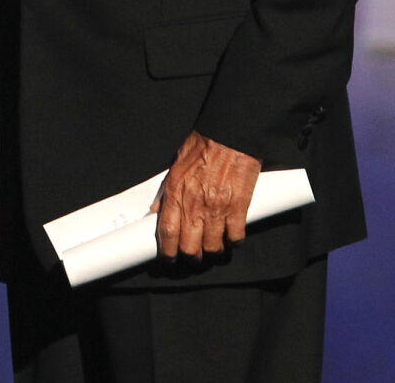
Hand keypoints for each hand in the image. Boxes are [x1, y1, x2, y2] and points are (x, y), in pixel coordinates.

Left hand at [154, 130, 260, 258]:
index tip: (168, 258)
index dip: (167, 251)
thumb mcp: (175, 165)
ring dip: (213, 251)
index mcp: (176, 192)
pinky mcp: (239, 206)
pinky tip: (232, 238)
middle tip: (193, 255)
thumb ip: (166, 190)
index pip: (167, 232)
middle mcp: (195, 203)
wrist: (230, 135)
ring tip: (212, 247)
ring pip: (214, 246)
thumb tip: (155, 210)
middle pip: (190, 246)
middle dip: (191, 256)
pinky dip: (234, 241)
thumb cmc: (202, 146)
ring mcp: (218, 207)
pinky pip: (236, 235)